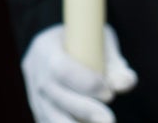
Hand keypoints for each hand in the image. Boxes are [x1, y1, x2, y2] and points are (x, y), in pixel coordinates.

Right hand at [21, 24, 137, 122]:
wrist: (66, 46)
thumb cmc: (89, 43)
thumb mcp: (103, 44)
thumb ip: (115, 64)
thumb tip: (124, 84)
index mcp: (45, 46)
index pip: (61, 68)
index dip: (85, 84)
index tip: (109, 92)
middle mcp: (35, 69)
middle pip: (54, 95)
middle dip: (83, 109)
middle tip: (109, 120)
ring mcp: (33, 91)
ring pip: (48, 115)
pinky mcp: (38, 108)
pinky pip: (48, 121)